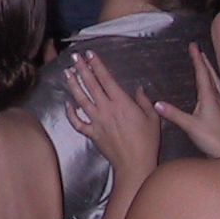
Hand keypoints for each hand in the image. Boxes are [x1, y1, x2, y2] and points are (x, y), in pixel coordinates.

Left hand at [64, 50, 162, 180]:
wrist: (135, 164)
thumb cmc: (147, 142)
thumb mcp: (152, 118)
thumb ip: (144, 101)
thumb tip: (138, 89)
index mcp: (121, 103)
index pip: (106, 79)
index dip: (97, 65)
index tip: (89, 54)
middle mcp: (106, 109)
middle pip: (91, 85)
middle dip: (82, 69)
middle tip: (74, 57)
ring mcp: (97, 121)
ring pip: (81, 99)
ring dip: (73, 85)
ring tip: (67, 72)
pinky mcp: (92, 134)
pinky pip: (78, 122)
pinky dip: (71, 114)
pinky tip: (67, 104)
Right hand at [151, 42, 219, 158]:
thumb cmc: (212, 139)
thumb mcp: (190, 126)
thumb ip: (173, 114)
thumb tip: (156, 103)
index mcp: (209, 97)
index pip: (202, 73)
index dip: (197, 59)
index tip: (193, 46)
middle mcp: (216, 98)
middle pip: (211, 75)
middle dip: (204, 61)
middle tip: (198, 49)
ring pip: (215, 82)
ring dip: (209, 69)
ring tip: (205, 61)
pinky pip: (217, 90)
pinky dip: (212, 81)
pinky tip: (210, 86)